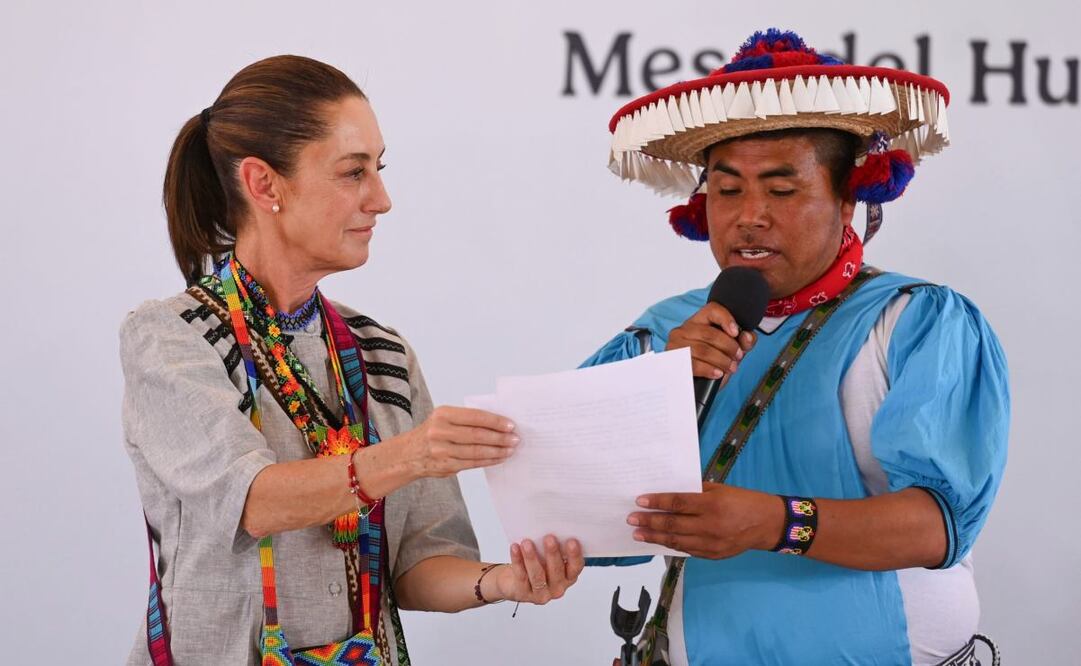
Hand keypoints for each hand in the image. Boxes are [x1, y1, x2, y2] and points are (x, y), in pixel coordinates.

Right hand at [397, 406, 517, 478]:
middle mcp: (440, 432)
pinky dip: (489, 461)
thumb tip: (498, 424)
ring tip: (510, 449)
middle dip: (500, 437)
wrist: (408, 454)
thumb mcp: (444, 419)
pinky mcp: (446, 466)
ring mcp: (442, 451)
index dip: (495, 421)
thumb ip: (466, 420)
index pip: (475, 417)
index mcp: (443, 414)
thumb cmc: (432, 433)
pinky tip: (499, 458)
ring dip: (497, 451)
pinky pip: (473, 463)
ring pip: (477, 451)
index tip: (511, 425)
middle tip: (515, 439)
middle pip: (477, 435)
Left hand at [494, 535, 583, 604]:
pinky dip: (517, 560)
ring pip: (538, 575)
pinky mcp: (524, 593)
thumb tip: (553, 525)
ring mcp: (541, 593)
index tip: (572, 541)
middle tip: (549, 538)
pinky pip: (521, 576)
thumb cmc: (535, 564)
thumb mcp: (547, 555)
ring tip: (527, 543)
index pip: (576, 567)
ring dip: (532, 557)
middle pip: (557, 571)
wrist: (512, 582)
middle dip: (553, 553)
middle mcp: (558, 587)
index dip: (575, 555)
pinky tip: (515, 548)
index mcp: (568, 576)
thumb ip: (553, 546)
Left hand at [627, 482, 782, 558]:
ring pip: (676, 541)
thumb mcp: (719, 489)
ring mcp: (711, 544)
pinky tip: (658, 542)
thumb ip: (695, 492)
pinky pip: (687, 550)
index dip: (657, 502)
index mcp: (711, 505)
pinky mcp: (713, 555)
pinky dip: (671, 545)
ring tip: (638, 534)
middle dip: (649, 522)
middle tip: (631, 519)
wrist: (766, 524)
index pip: (677, 504)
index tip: (639, 501)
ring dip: (654, 538)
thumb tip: (669, 494)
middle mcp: (710, 526)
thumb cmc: (742, 501)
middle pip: (673, 525)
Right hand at [665, 303, 755, 382]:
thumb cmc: (713, 363)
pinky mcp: (674, 360)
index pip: (712, 310)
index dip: (726, 319)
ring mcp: (676, 344)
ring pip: (703, 350)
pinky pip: (694, 364)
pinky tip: (717, 373)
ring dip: (722, 360)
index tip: (736, 332)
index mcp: (699, 321)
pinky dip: (709, 370)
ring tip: (730, 367)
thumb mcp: (732, 351)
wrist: (698, 387)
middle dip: (729, 347)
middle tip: (738, 357)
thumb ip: (744, 342)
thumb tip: (747, 336)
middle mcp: (684, 329)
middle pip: (710, 333)